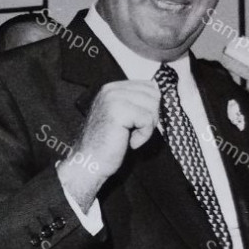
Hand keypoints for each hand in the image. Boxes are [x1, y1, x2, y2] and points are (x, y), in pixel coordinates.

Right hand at [58, 80, 162, 209]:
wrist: (89, 163)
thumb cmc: (107, 144)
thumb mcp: (123, 116)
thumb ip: (136, 102)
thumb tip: (158, 91)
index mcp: (112, 88)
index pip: (149, 86)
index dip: (151, 107)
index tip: (135, 123)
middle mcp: (111, 89)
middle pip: (153, 95)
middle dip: (150, 117)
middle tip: (134, 131)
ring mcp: (113, 99)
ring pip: (152, 107)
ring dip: (146, 127)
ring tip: (130, 137)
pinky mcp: (118, 112)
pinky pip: (147, 120)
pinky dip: (143, 136)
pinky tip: (130, 142)